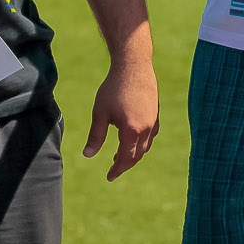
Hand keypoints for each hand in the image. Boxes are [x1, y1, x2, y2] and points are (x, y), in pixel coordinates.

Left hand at [85, 52, 158, 180]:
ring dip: (134, 154)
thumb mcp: (100, 112)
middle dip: (125, 164)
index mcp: (132, 130)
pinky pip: (151, 135)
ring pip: (146, 145)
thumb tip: (87, 155)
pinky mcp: (156, 113)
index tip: (109, 177)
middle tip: (113, 168)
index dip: (117, 169)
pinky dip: (143, 142)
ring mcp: (153, 120)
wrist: (133, 66)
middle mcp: (146, 128)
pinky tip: (134, 138)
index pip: (126, 158)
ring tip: (121, 155)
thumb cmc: (113, 88)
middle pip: (137, 155)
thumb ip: (95, 136)